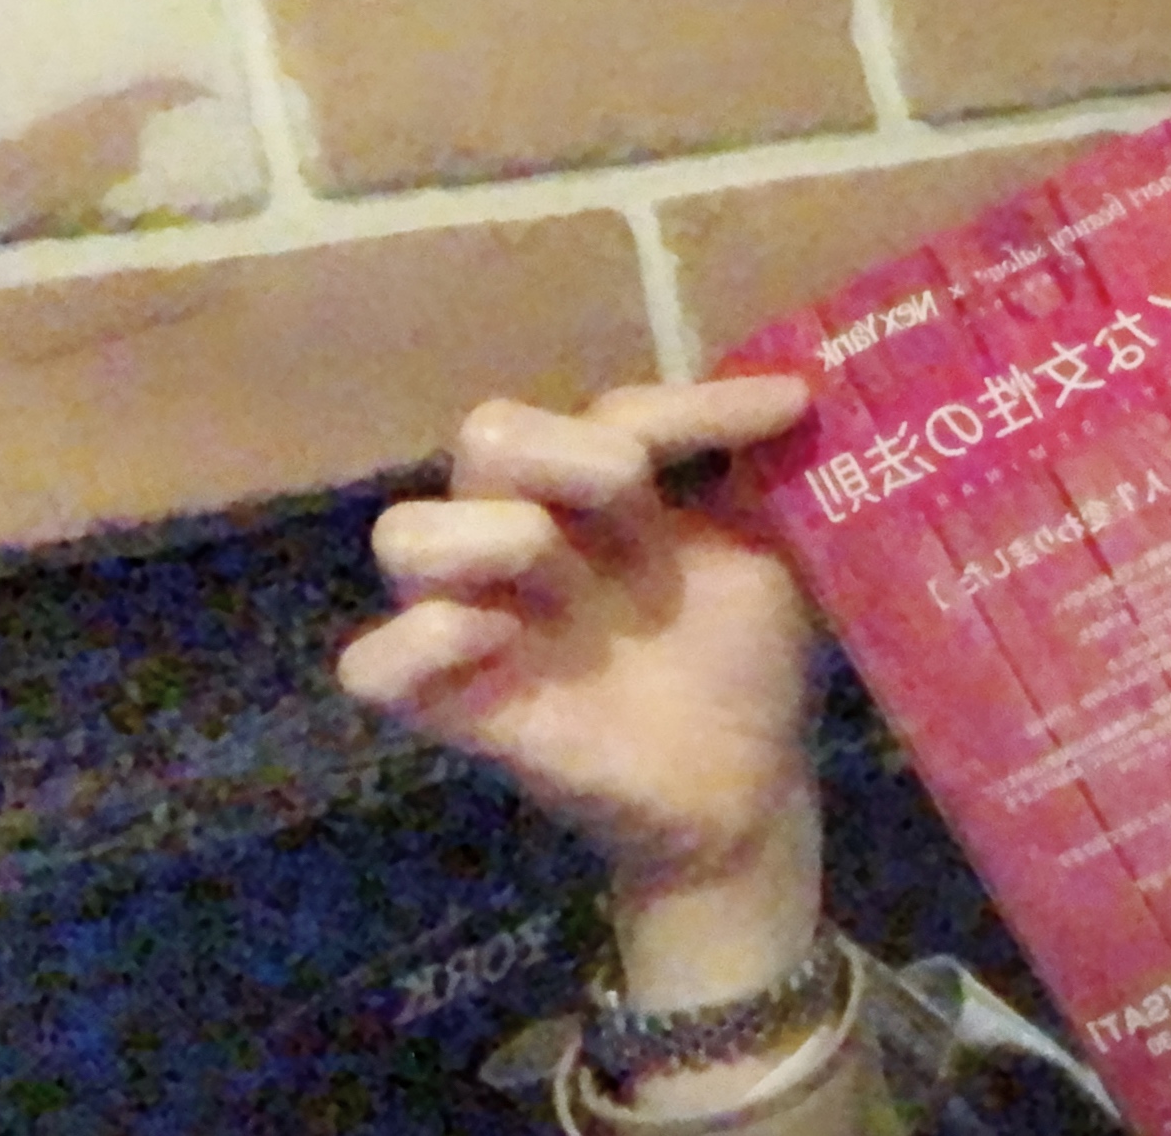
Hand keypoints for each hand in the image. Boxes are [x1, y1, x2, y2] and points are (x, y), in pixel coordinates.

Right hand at [337, 379, 819, 892]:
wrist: (746, 785)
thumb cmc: (744, 657)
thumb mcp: (767, 552)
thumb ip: (760, 474)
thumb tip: (797, 386)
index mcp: (594, 494)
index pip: (615, 411)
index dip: (695, 405)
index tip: (791, 409)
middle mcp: (524, 536)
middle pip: (486, 434)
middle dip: (567, 452)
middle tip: (635, 499)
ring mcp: (479, 621)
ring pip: (405, 533)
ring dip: (491, 535)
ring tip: (559, 578)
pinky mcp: (455, 708)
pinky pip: (373, 665)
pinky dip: (426, 641)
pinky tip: (499, 641)